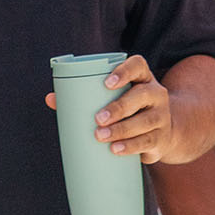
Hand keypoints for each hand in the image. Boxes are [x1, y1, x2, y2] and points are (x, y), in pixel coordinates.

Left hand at [44, 55, 173, 163]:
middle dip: (119, 107)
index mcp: (142, 78)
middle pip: (141, 96)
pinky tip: (115, 149)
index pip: (138, 65)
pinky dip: (131, 146)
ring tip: (101, 136)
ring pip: (145, 121)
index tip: (106, 83)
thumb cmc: (128, 111)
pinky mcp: (162, 137)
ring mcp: (162, 116)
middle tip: (98, 119)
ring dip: (122, 130)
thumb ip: (83, 96)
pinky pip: (148, 141)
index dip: (124, 71)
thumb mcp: (114, 100)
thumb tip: (50, 99)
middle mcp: (156, 94)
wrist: (163, 133)